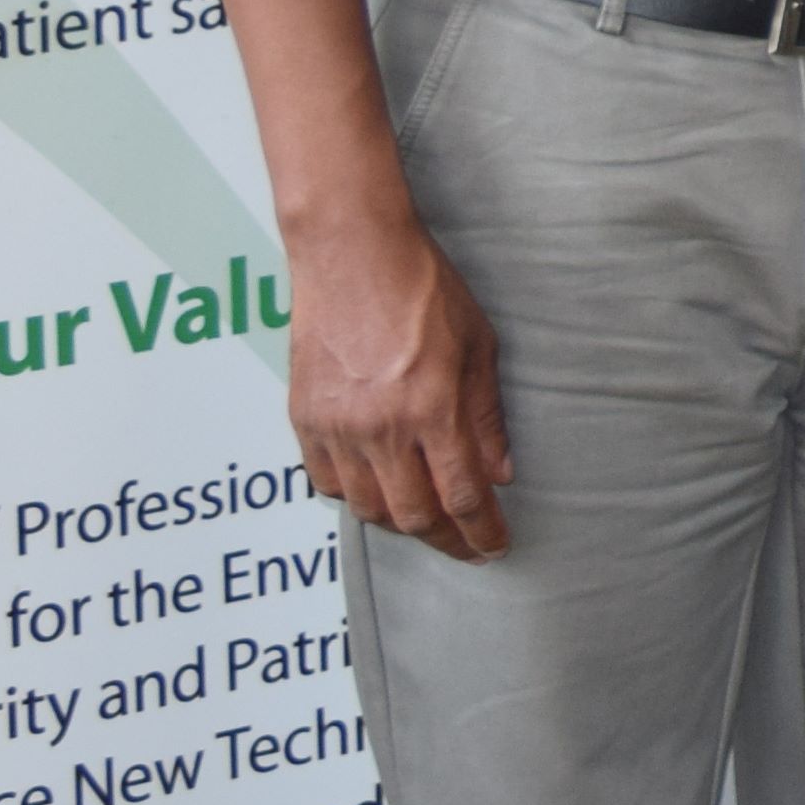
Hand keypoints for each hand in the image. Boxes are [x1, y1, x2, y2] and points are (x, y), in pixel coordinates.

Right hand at [285, 199, 510, 559]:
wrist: (352, 256)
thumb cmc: (424, 291)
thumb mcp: (478, 347)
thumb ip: (486, 415)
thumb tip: (500, 473)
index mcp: (431, 410)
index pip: (461, 496)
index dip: (481, 531)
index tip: (495, 547)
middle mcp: (380, 428)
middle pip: (413, 516)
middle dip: (447, 540)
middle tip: (468, 548)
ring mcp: (336, 428)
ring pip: (367, 508)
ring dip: (401, 524)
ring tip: (428, 522)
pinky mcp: (304, 420)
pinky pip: (327, 483)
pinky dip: (356, 498)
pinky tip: (378, 493)